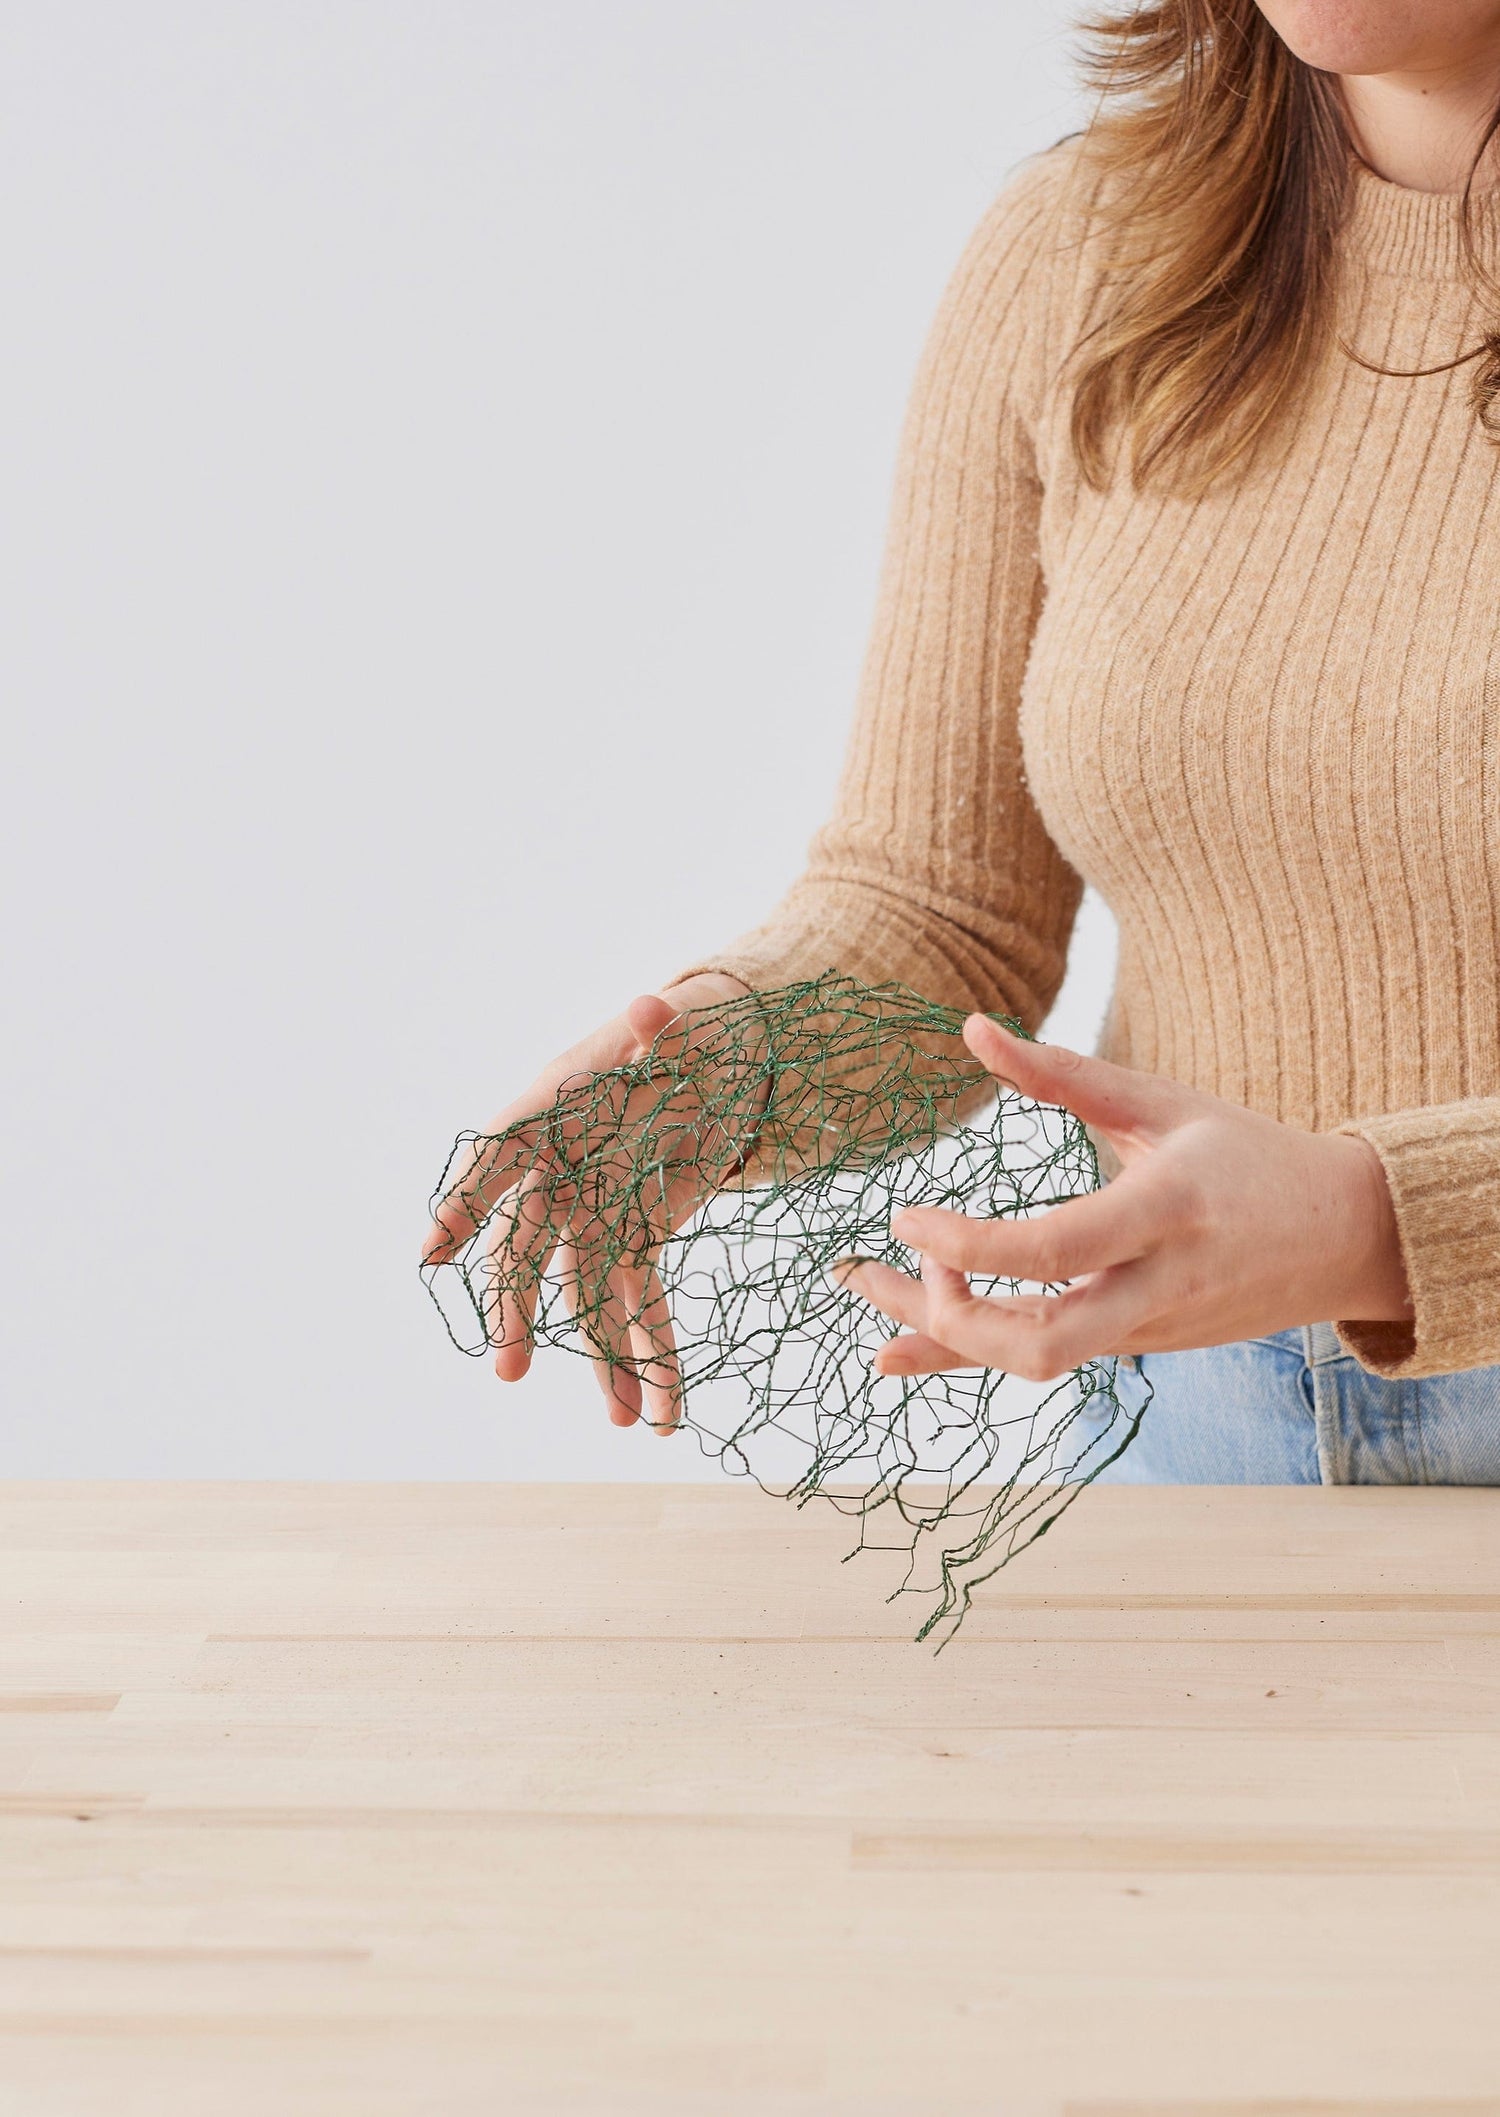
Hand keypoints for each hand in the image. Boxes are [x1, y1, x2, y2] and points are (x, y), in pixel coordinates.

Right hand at [422, 971, 755, 1431]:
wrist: (721, 1060)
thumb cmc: (684, 1032)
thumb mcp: (680, 1024)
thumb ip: (659, 1027)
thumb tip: (649, 1008)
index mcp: (549, 1113)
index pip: (494, 1157)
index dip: (463, 1203)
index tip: (433, 1250)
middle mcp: (559, 1174)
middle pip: (525, 1247)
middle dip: (516, 1307)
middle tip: (510, 1363)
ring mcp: (596, 1215)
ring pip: (584, 1295)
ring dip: (601, 1359)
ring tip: (620, 1420)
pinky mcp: (639, 1240)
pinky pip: (639, 1304)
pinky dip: (651, 1356)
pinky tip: (659, 1413)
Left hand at [835, 1015, 1412, 1384]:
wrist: (1343, 1238)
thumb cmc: (1247, 1154)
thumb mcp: (1160, 1102)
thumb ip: (1062, 1072)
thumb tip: (972, 1027)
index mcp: (1168, 1209)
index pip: (1054, 1248)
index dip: (969, 1243)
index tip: (905, 1217)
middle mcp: (1158, 1284)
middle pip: (1043, 1342)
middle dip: (949, 1321)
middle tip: (889, 1267)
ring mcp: (1149, 1329)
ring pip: (1035, 1361)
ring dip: (941, 1337)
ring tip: (868, 1289)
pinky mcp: (1139, 1347)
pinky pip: (1044, 1357)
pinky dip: (969, 1353)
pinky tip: (898, 1348)